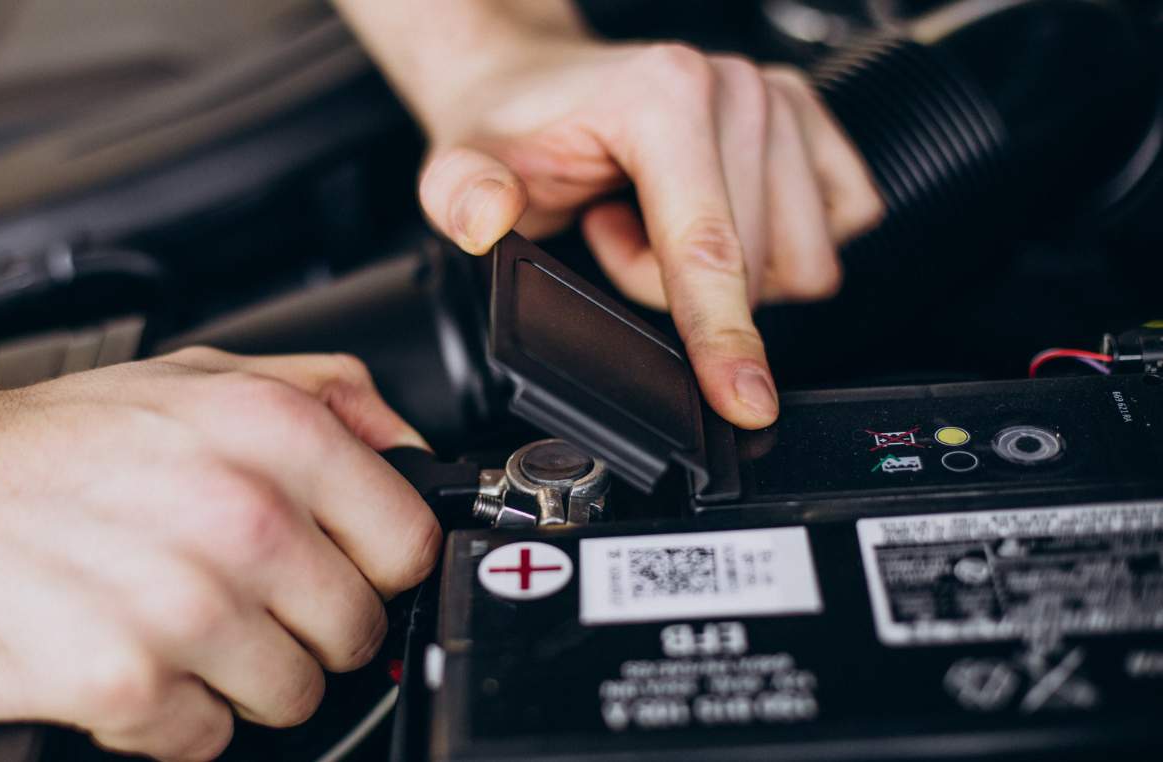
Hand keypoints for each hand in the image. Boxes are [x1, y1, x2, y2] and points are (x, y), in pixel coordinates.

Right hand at [0, 349, 437, 761]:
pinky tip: (129, 656)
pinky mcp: (127, 683)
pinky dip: (172, 716)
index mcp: (274, 433)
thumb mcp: (200, 373)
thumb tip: (410, 449)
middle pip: (356, 631)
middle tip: (238, 597)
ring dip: (239, 676)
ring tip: (174, 623)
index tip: (337, 567)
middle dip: (306, 627)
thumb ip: (327, 396)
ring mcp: (187, 605)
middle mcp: (241, 515)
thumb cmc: (52, 441)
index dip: (375, 566)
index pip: (410, 544)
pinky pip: (209, 739)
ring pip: (294, 696)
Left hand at [416, 40, 883, 428]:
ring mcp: (781, 99)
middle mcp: (736, 88)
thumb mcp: (461, 164)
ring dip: (724, 271)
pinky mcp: (811, 121)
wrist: (535, 81)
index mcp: (664, 96)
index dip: (723, 338)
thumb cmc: (513, 126)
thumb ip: (462, 194)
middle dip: (675, 286)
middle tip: (611, 233)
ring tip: (651, 222)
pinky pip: (838, 229)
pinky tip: (707, 217)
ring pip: (799, 261)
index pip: (708, 249)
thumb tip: (487, 217)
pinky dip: (772, 249)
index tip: (745, 402)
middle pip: (755, 270)